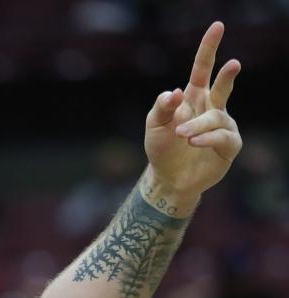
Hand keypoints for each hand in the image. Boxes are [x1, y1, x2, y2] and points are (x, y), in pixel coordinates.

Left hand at [144, 21, 241, 199]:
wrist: (168, 179)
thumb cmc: (161, 148)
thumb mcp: (154, 126)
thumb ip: (161, 108)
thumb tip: (175, 92)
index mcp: (194, 98)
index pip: (202, 69)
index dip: (209, 49)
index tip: (218, 27)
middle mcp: (212, 108)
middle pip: (222, 86)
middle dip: (227, 75)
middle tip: (234, 63)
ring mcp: (223, 126)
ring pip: (215, 117)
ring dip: (197, 125)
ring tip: (181, 135)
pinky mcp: (228, 146)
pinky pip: (222, 136)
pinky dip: (207, 137)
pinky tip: (194, 141)